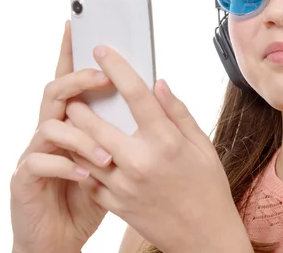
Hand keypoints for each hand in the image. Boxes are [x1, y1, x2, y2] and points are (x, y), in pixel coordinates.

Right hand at [10, 22, 113, 252]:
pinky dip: (65, 165)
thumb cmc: (91, 197)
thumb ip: (129, 127)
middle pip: (56, 93)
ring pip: (50, 126)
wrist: (59, 239)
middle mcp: (53, 132)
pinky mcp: (26, 178)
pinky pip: (40, 162)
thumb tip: (155, 90)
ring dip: (80, 135)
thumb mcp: (117, 161)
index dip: (70, 53)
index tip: (77, 26)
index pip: (72, 82)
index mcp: (75, 124)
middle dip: (78, 82)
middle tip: (102, 78)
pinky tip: (87, 173)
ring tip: (107, 153)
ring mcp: (37, 153)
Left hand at [65, 45, 251, 252]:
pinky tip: (89, 154)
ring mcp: (123, 186)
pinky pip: (87, 177)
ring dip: (74, 131)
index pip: (136, 95)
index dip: (116, 67)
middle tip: (77, 92)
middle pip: (94, 122)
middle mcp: (140, 162)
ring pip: (82, 150)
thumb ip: (178, 113)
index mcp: (165, 142)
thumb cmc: (208, 189)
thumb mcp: (202, 146)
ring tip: (75, 120)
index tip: (102, 50)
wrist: (203, 236)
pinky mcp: (113, 204)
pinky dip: (84, 162)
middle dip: (79, 102)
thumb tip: (158, 84)